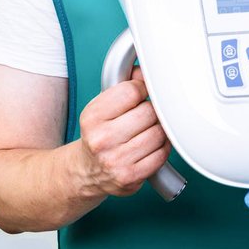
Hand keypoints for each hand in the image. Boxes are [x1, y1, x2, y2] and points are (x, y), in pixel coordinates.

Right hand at [77, 66, 170, 196]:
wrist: (85, 171)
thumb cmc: (99, 134)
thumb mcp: (102, 107)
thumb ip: (124, 86)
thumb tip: (145, 72)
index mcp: (93, 117)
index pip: (132, 91)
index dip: (143, 89)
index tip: (143, 94)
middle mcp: (102, 139)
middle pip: (150, 112)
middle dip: (152, 110)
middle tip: (146, 114)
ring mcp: (116, 160)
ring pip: (159, 133)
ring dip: (160, 129)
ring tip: (148, 130)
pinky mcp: (130, 177)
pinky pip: (162, 154)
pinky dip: (162, 147)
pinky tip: (152, 145)